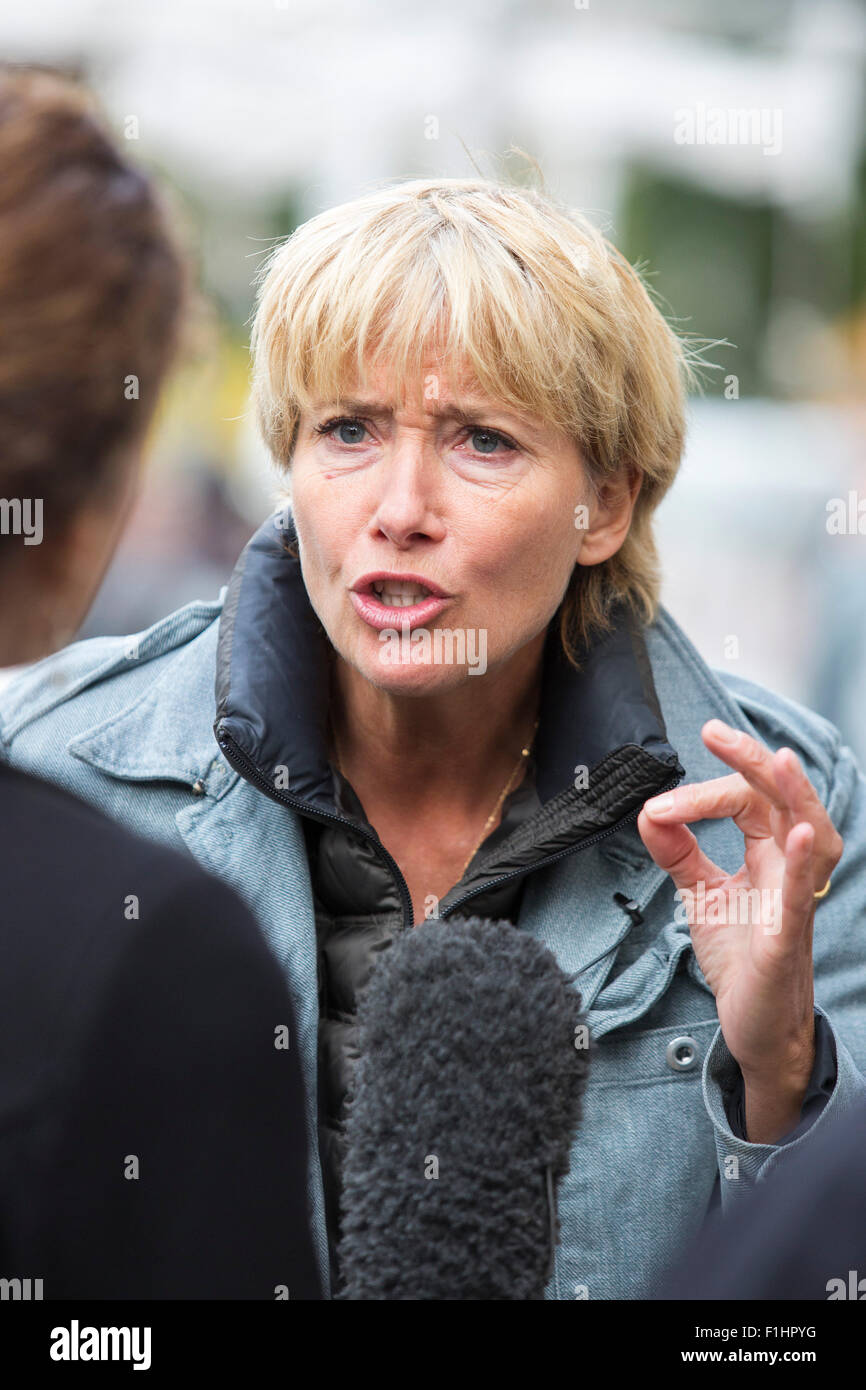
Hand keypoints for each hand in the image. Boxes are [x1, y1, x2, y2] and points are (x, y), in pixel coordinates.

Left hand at [637, 719, 842, 1138]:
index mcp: (769, 854)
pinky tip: (797, 832)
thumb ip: (678, 853)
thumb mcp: (701, 895)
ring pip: (812, 836)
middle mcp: (789, 870)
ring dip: (797, 795)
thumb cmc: (741, 958)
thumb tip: (648, 811)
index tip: (658, 807)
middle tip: (714, 732)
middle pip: (782, 801)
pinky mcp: (787, 938)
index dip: (702, 794)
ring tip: (779, 760)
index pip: (745, 801)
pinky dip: (801, 862)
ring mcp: (793, 902)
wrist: (754, 1026)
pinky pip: (801, 895)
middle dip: (753, 762)